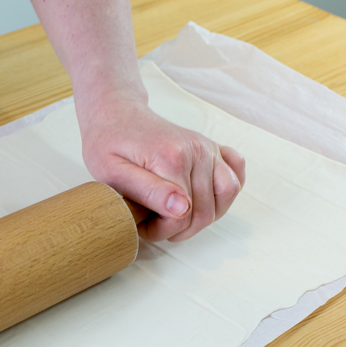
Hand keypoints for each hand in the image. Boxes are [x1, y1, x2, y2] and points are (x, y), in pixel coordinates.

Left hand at [79, 94, 245, 241]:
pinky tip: (202, 198)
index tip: (141, 225)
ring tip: (177, 217)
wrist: (116, 115)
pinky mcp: (213, 148)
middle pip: (205, 211)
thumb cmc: (108, 145)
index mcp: (171, 158)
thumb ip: (148, 191)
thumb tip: (183, 209)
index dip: (161, 230)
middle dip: (179, 228)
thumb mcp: (113, 173)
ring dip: (204, 217)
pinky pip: (237, 173)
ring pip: (226, 196)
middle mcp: (197, 151)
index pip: (182, 215)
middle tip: (154, 225)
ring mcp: (208, 148)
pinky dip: (225, 192)